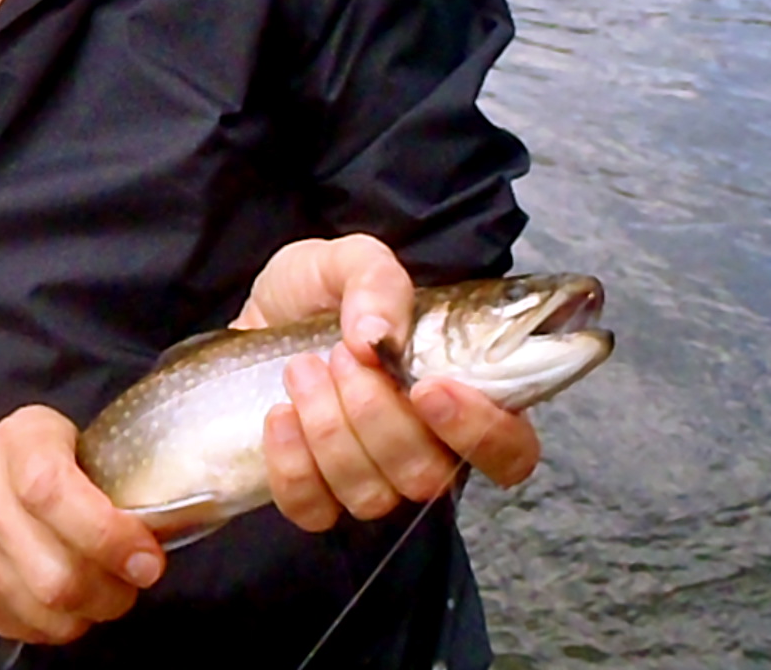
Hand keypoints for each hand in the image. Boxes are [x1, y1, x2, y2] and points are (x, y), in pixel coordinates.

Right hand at [0, 405, 166, 644]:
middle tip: (134, 576)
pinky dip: (60, 624)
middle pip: (56, 575)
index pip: (54, 493)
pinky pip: (27, 630)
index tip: (147, 558)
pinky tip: (68, 599)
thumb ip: (105, 471)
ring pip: (45, 613)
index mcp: (15, 446)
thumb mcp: (57, 436)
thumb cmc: (14, 457)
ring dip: (91, 611)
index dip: (108, 534)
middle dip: (112, 590)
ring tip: (104, 589)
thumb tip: (162, 525)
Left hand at [235, 235, 539, 530]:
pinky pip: (313, 511)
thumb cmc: (317, 292)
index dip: (479, 432)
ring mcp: (371, 481)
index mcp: (461, 395)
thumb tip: (377, 338)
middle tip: (339, 355)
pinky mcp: (315, 497)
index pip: (511, 451)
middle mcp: (426, 450)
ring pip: (372, 495)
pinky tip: (279, 413)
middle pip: (429, 475)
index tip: (425, 388)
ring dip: (328, 428)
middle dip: (374, 412)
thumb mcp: (347, 259)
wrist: (258, 315)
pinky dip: (291, 463)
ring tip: (300, 369)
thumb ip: (375, 280)